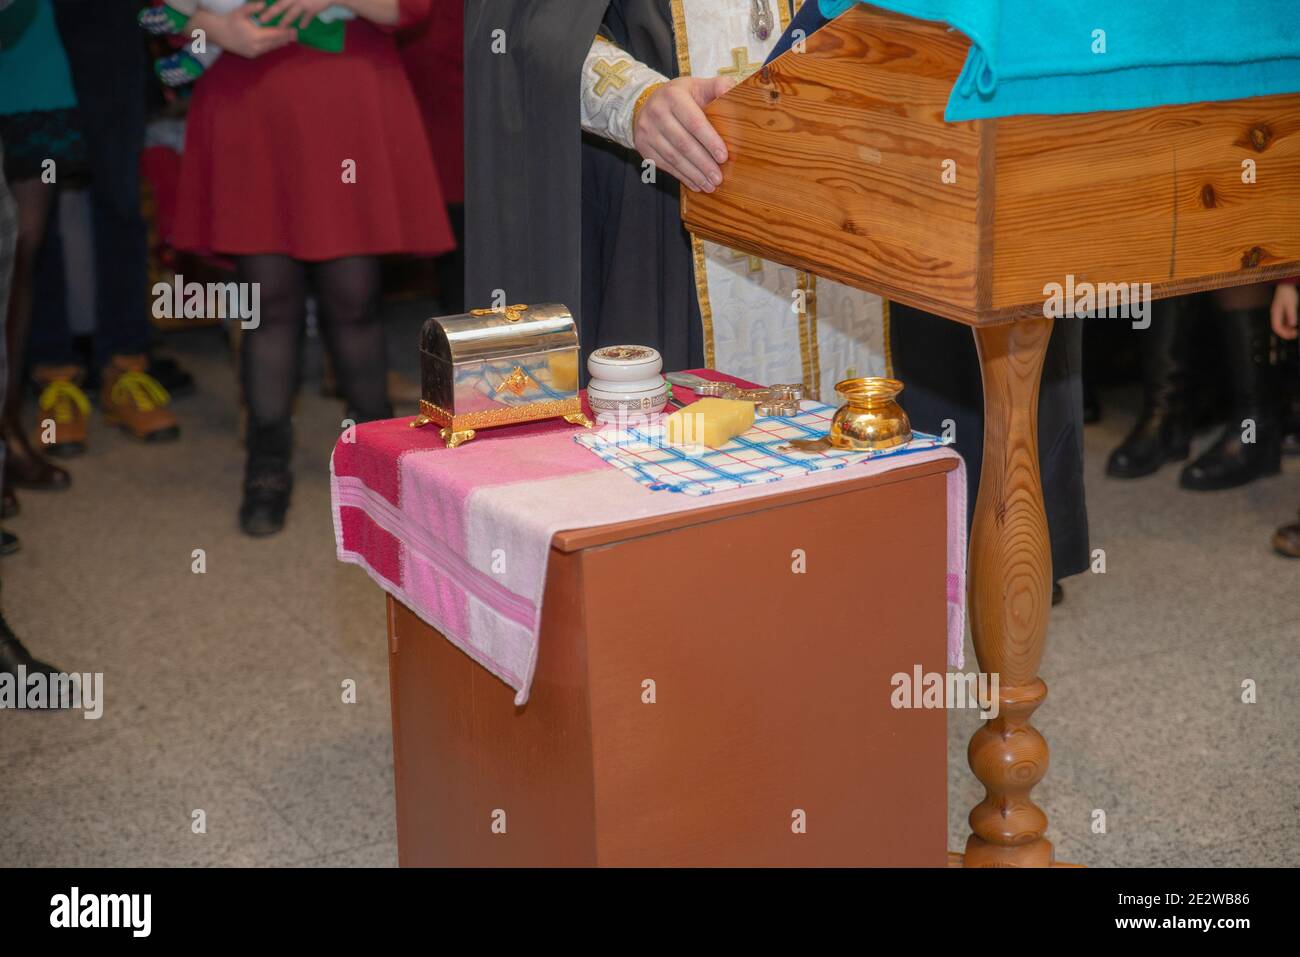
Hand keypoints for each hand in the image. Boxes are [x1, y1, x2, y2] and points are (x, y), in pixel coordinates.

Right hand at [210, 4, 295, 57]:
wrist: (217, 33)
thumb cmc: (229, 20)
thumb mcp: (241, 11)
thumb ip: (253, 8)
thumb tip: (264, 4)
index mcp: (255, 36)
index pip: (275, 35)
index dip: (285, 33)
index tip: (294, 30)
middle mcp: (256, 46)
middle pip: (275, 43)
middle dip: (285, 39)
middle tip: (295, 35)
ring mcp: (254, 52)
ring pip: (271, 48)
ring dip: (280, 44)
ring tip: (289, 39)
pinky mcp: (251, 55)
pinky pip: (265, 51)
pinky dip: (272, 46)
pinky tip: (277, 43)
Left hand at [258, 0, 335, 28]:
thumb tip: (281, 2)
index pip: (278, 1)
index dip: (266, 4)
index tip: (258, 9)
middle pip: (279, 6)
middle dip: (270, 14)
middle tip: (261, 20)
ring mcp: (303, 3)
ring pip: (291, 14)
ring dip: (285, 22)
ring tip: (280, 28)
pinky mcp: (312, 9)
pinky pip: (307, 17)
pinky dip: (304, 22)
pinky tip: (301, 27)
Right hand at [633, 76, 734, 192]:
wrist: (646, 103)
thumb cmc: (679, 97)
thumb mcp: (696, 86)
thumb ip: (716, 86)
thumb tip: (732, 89)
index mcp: (673, 96)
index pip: (694, 122)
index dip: (709, 141)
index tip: (724, 157)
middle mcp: (656, 112)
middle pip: (683, 143)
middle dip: (703, 163)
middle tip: (719, 178)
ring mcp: (646, 131)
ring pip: (673, 157)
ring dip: (694, 174)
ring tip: (710, 185)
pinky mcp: (642, 146)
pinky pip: (664, 165)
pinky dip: (682, 176)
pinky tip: (696, 184)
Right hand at [1272, 282, 1297, 339]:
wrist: (1286, 286)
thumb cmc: (1287, 293)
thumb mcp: (1291, 305)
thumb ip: (1291, 315)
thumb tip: (1292, 324)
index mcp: (1275, 314)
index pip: (1277, 327)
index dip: (1283, 333)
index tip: (1291, 335)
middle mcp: (1275, 315)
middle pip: (1278, 328)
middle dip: (1285, 333)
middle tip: (1294, 334)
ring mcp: (1278, 313)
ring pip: (1281, 325)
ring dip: (1287, 329)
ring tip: (1294, 331)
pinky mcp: (1282, 311)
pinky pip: (1283, 321)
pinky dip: (1288, 325)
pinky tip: (1293, 325)